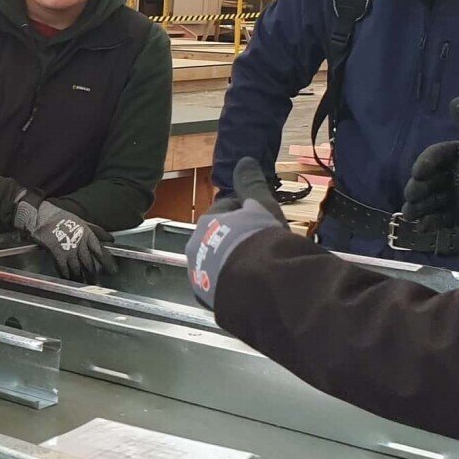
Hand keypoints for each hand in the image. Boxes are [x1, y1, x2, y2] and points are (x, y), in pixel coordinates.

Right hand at [12, 193, 115, 281]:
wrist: (42, 216)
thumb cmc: (62, 218)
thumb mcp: (82, 221)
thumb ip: (97, 231)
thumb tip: (110, 239)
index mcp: (87, 234)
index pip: (100, 250)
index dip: (107, 262)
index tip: (112, 271)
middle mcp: (79, 243)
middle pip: (89, 262)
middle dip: (93, 274)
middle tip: (97, 282)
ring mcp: (68, 249)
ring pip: (77, 267)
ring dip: (80, 277)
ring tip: (83, 283)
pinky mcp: (57, 253)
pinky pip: (63, 268)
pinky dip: (66, 275)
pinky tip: (68, 279)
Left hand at [186, 157, 288, 308]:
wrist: (257, 284)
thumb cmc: (259, 239)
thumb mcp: (260, 207)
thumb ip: (251, 184)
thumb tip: (244, 160)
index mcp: (207, 222)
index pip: (226, 209)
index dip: (246, 212)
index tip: (262, 220)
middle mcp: (195, 247)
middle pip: (219, 237)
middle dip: (237, 238)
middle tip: (262, 244)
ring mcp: (199, 275)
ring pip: (218, 262)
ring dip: (234, 262)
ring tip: (258, 267)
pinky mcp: (207, 299)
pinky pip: (222, 286)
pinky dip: (233, 284)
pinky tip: (250, 285)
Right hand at [401, 97, 458, 232]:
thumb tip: (457, 100)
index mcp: (456, 155)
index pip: (434, 157)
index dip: (425, 163)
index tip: (419, 172)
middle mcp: (450, 175)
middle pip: (426, 181)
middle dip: (416, 188)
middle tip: (413, 194)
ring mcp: (454, 197)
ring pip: (429, 202)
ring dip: (417, 208)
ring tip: (410, 215)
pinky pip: (442, 220)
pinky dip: (431, 224)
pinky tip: (424, 227)